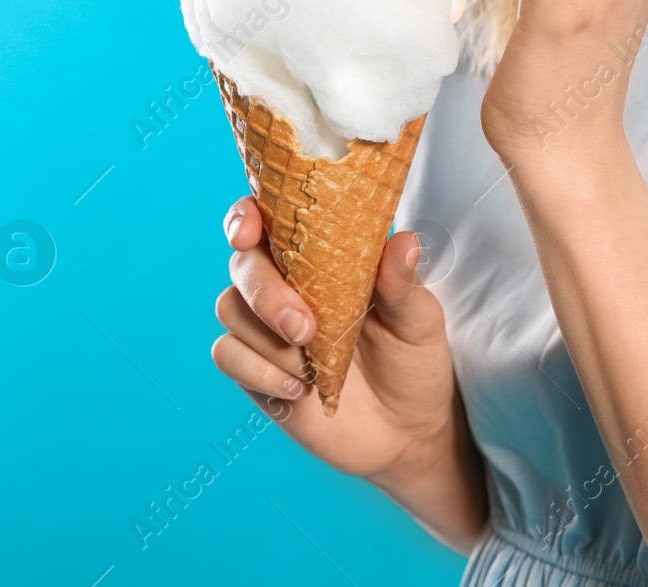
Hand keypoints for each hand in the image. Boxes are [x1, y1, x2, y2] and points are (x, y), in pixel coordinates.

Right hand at [211, 197, 465, 486]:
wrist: (409, 431)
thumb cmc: (415, 361)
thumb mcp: (418, 321)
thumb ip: (403, 284)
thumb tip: (405, 241)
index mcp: (322, 258)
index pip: (270, 219)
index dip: (248, 216)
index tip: (251, 230)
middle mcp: (287, 285)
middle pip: (243, 265)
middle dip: (265, 292)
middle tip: (305, 327)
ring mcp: (266, 329)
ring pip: (230, 309)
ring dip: (268, 338)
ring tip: (314, 365)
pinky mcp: (256, 371)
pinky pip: (229, 356)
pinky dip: (260, 372)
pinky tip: (301, 389)